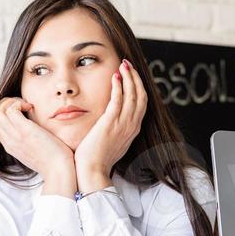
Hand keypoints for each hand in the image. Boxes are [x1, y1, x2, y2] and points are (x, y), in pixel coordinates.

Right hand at [0, 97, 74, 178]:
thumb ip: (27, 140)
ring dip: (11, 102)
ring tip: (26, 106)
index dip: (3, 112)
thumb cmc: (52, 160)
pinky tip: (31, 107)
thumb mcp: (34, 150)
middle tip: (23, 105)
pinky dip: (19, 103)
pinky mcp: (25, 131)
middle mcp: (8, 141)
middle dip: (5, 104)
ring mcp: (15, 136)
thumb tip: (32, 128)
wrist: (58, 171)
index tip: (20, 110)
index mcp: (9, 146)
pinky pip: (11, 110)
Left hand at [74, 59, 147, 176]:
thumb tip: (111, 121)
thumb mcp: (112, 142)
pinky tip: (115, 76)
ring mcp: (123, 124)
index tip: (132, 74)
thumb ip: (115, 129)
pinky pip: (118, 99)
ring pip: (132, 94)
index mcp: (133, 130)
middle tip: (128, 64)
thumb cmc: (97, 159)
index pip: (142, 103)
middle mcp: (132, 126)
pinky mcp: (111, 123)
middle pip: (141, 95)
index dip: (138, 86)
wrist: (93, 172)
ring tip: (123, 64)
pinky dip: (118, 86)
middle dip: (136, 77)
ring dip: (129, 77)